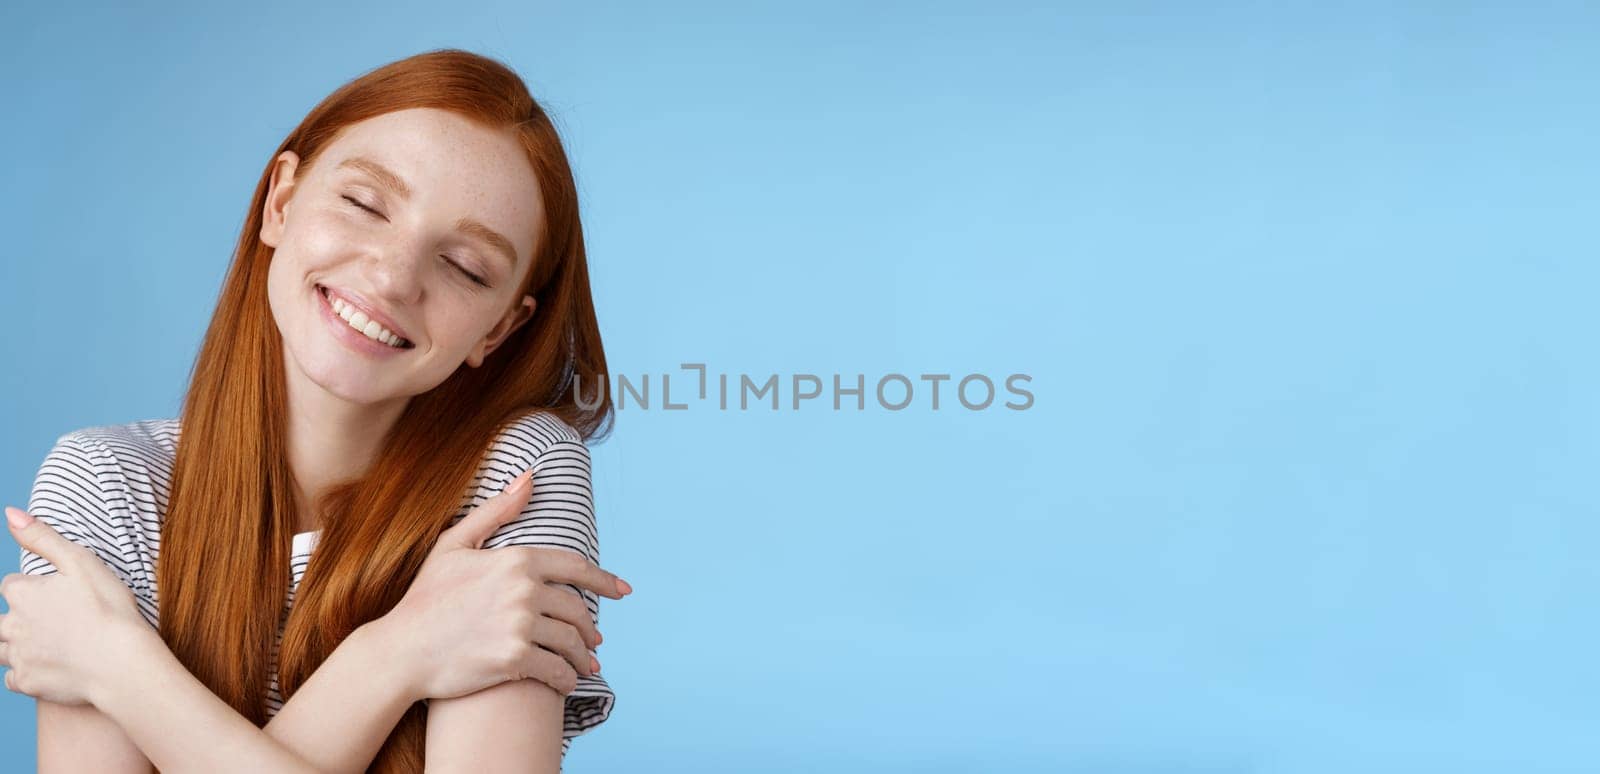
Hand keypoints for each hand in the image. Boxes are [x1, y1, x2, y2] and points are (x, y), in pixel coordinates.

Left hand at [1, 505, 152, 705]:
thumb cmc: (108, 609)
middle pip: (1, 620)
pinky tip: (48, 668)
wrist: (121, 663)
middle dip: (20, 619)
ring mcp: (18, 656)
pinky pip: (14, 678)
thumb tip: (10, 514)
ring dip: (17, 646)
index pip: (11, 585)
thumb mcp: (81, 562)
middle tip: (57, 622)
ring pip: (2, 650)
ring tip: (49, 645)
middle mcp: (12, 624)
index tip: (59, 595)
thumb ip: (43, 537)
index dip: (33, 588)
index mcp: (22, 593)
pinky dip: (26, 673)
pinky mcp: (27, 682)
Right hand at [375, 467, 631, 701]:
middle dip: (591, 628)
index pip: (576, 568)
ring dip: (583, 657)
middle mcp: (523, 590)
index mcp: (516, 559)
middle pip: (577, 609)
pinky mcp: (514, 660)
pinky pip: (557, 671)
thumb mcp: (453, 545)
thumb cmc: (425, 598)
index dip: (605, 580)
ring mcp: (519, 625)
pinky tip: (566, 683)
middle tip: (595, 641)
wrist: (400, 651)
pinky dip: (566, 680)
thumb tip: (530, 478)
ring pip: (571, 642)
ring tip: (584, 665)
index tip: (623, 591)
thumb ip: (496, 511)